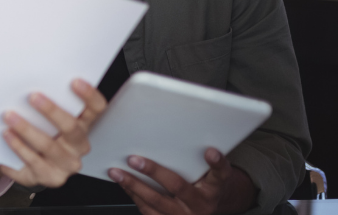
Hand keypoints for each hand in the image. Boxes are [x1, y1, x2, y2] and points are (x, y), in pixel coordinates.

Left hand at [0, 78, 106, 187]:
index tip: (74, 81)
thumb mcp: (46, 118)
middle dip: (52, 111)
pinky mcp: (50, 177)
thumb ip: (45, 103)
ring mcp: (66, 164)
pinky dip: (18, 146)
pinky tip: (7, 134)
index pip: (96, 109)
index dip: (89, 96)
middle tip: (33, 96)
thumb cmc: (40, 133)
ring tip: (9, 115)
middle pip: (72, 127)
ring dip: (27, 129)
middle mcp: (79, 145)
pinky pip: (33, 161)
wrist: (28, 166)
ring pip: (49, 146)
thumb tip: (27, 81)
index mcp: (83, 125)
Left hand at [109, 148, 255, 214]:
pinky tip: (123, 183)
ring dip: (133, 185)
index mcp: (214, 189)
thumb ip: (197, 157)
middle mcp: (200, 204)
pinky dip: (133, 194)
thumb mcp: (208, 173)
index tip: (210, 151)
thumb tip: (173, 131)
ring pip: (156, 201)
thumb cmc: (203, 185)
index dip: (217, 163)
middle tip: (134, 159)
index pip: (220, 174)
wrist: (204, 209)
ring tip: (117, 172)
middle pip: (177, 186)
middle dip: (153, 171)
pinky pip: (147, 210)